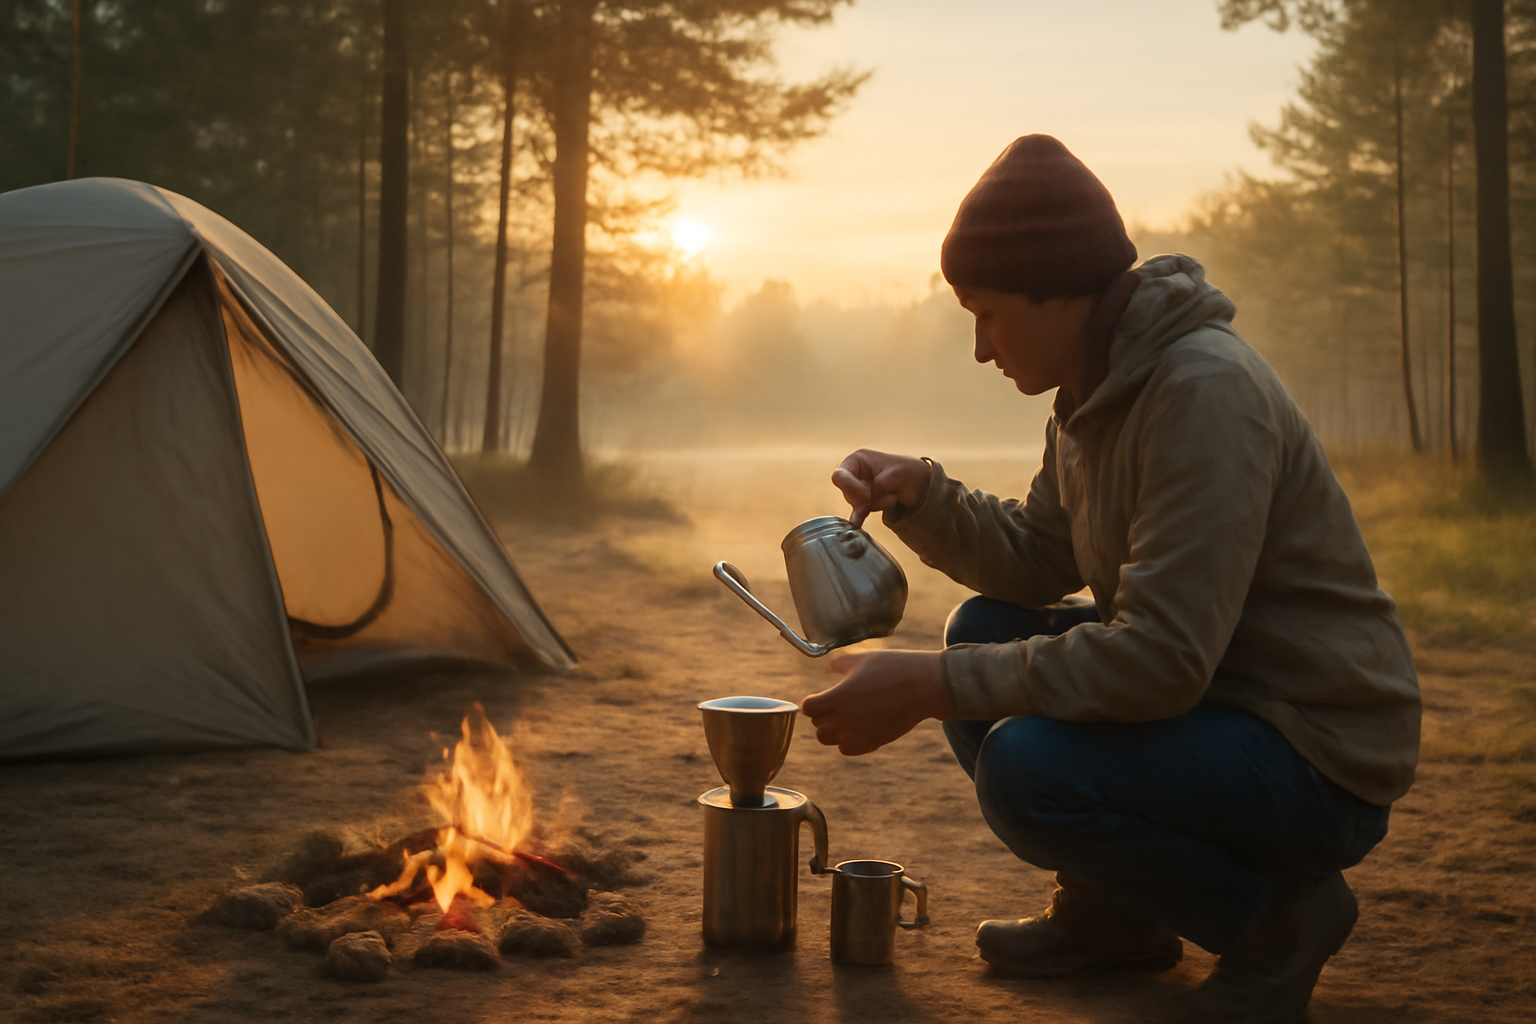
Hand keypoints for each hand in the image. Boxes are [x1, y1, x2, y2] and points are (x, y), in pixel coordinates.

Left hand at [801, 650, 950, 755]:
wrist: (924, 687)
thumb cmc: (894, 668)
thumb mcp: (864, 658)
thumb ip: (841, 664)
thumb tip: (832, 667)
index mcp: (839, 697)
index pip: (809, 708)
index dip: (813, 701)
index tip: (820, 696)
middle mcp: (845, 719)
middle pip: (817, 725)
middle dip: (822, 714)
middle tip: (834, 704)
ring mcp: (859, 734)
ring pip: (828, 740)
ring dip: (831, 729)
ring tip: (843, 717)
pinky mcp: (873, 742)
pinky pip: (846, 749)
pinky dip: (846, 741)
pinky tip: (857, 727)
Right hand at [830, 450, 932, 527]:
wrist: (920, 483)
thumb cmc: (908, 471)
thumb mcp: (896, 475)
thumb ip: (879, 485)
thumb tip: (865, 500)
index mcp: (858, 459)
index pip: (840, 475)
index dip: (850, 487)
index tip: (867, 494)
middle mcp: (855, 473)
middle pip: (847, 492)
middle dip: (867, 498)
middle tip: (888, 497)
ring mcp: (858, 488)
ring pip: (856, 503)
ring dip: (874, 504)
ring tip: (893, 498)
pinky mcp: (864, 502)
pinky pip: (859, 511)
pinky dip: (860, 516)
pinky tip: (857, 524)